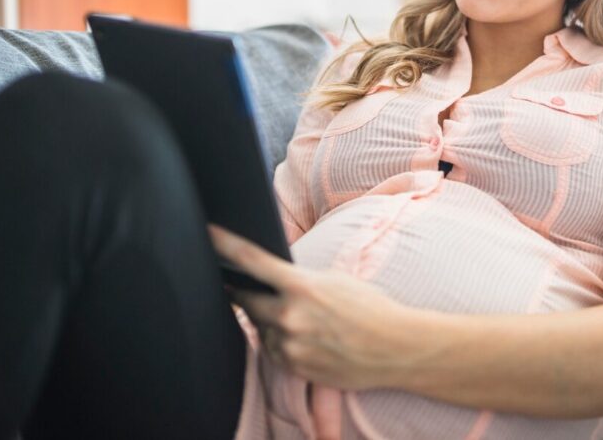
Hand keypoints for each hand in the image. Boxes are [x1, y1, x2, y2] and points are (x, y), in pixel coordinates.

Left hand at [207, 223, 422, 389]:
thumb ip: (298, 280)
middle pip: (247, 300)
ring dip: (272, 321)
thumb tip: (271, 282)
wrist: (396, 347)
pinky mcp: (293, 368)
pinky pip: (274, 350)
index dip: (224, 245)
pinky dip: (283, 341)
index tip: (206, 233)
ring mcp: (290, 345)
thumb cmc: (371, 307)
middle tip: (248, 286)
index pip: (252, 261)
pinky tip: (308, 338)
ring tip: (306, 319)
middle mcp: (290, 316)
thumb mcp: (335, 280)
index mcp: (301, 286)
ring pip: (262, 328)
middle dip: (247, 293)